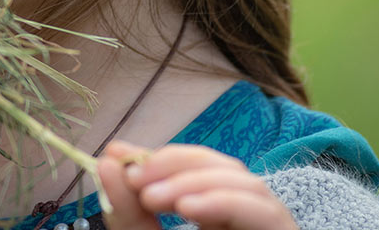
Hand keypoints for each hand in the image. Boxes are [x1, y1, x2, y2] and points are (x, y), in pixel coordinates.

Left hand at [98, 141, 296, 229]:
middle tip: (134, 179)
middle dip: (175, 164)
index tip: (114, 156)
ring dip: (195, 182)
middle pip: (221, 166)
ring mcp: (270, 223)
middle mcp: (249, 214)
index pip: (194, 167)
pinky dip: (223, 202)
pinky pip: (261, 210)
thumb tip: (107, 161)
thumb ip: (129, 212)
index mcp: (220, 213)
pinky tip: (189, 208)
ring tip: (154, 198)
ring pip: (244, 183)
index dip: (157, 156)